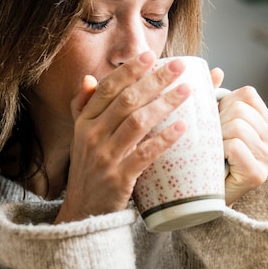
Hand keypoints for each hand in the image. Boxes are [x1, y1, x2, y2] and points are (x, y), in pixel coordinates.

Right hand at [55, 52, 191, 223]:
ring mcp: (104, 157)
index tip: (150, 55)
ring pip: (137, 123)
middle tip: (179, 66)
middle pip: (126, 100)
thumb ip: (83, 107)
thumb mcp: (80, 137)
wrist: (82, 213)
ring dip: (164, 103)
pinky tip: (183, 127)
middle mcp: (91, 136)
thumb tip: (89, 77)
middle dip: (154, 80)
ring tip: (187, 91)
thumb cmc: (88, 171)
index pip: (107, 88)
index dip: (129, 70)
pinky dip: (164, 139)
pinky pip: (144, 154)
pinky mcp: (118, 178)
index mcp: (84, 122)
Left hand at [210, 68, 267, 203]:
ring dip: (217, 139)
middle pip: (239, 111)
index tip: (218, 123)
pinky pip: (234, 146)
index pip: (246, 95)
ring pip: (236, 127)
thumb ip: (215, 96)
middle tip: (214, 142)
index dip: (224, 104)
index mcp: (267, 123)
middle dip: (218, 123)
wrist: (205, 198)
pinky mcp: (258, 174)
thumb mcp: (214, 122)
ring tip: (216, 153)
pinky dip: (219, 151)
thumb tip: (216, 71)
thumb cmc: (208, 156)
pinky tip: (218, 162)